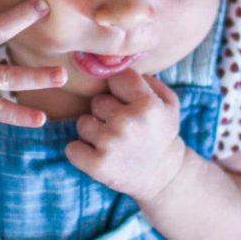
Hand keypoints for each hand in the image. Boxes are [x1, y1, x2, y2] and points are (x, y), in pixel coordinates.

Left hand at [66, 69, 186, 201]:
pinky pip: (72, 148)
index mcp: (146, 103)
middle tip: (123, 127)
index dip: (118, 90)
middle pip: (96, 101)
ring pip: (82, 123)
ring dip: (93, 132)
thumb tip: (116, 63)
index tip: (126, 102)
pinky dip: (81, 152)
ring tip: (113, 142)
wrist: (164, 176)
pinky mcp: (97, 165)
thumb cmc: (161, 133)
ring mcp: (110, 143)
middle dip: (106, 112)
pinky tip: (99, 155)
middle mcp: (127, 121)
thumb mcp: (168, 102)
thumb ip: (146, 78)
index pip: (115, 78)